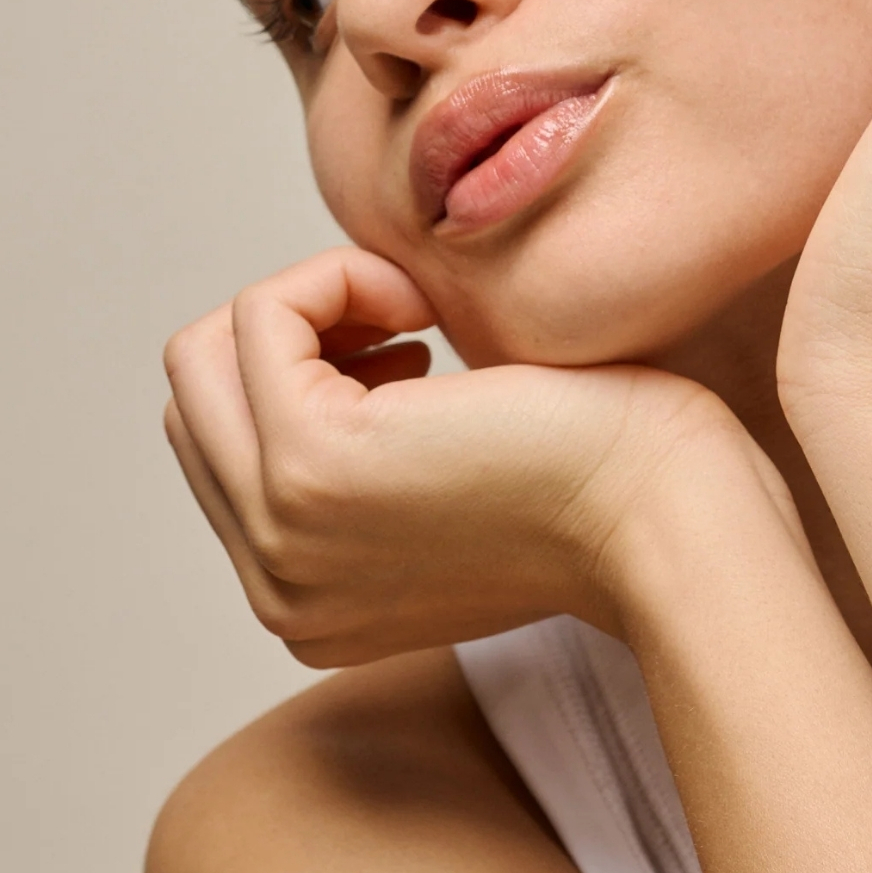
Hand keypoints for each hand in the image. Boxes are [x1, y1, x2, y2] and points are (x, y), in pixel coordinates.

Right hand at [163, 247, 761, 665]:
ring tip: (414, 315)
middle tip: (407, 326)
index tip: (413, 356)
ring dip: (312, 299)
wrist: (674, 522)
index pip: (225, 447)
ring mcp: (281, 533)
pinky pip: (261, 315)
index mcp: (306, 596)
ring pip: (206, 353)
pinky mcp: (311, 464)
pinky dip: (337, 277)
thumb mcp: (460, 482)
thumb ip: (378, 454)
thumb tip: (346, 350)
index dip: (306, 371)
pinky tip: (424, 309)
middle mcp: (274, 584)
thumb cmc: (607, 478)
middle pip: (197, 400)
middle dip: (292, 333)